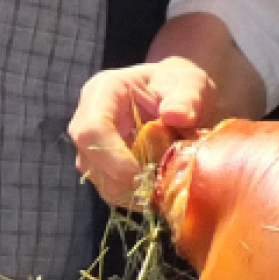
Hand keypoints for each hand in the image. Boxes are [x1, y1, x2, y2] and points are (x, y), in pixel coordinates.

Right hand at [68, 57, 219, 206]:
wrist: (179, 96)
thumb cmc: (180, 85)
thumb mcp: (190, 83)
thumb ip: (187, 97)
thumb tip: (176, 115)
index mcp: (103, 92)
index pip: (92, 128)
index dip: (111, 155)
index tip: (141, 173)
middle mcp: (89, 119)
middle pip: (90, 160)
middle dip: (123, 180)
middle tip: (159, 186)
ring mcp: (94, 145)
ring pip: (100, 180)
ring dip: (131, 191)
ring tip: (163, 186)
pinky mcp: (104, 166)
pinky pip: (112, 189)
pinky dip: (136, 196)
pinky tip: (159, 190)